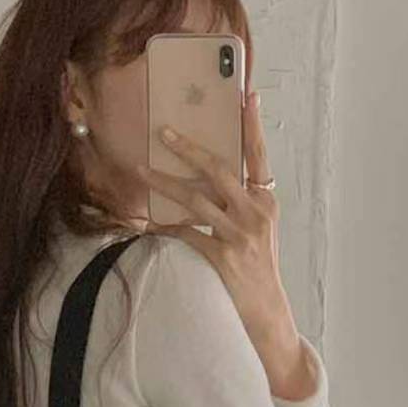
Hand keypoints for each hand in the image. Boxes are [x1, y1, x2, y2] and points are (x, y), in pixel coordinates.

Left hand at [135, 91, 295, 349]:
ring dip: (164, 183)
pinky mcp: (222, 257)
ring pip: (195, 199)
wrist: (266, 311)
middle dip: (189, 149)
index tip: (245, 95)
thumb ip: (239, 202)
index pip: (257, 156)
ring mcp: (239, 235)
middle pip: (218, 171)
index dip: (251, 126)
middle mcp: (255, 212)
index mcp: (265, 200)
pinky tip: (146, 221)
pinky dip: (165, 226)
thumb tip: (206, 178)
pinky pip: (186, 233)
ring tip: (141, 171)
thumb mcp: (258, 229)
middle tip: (164, 132)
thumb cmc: (257, 267)